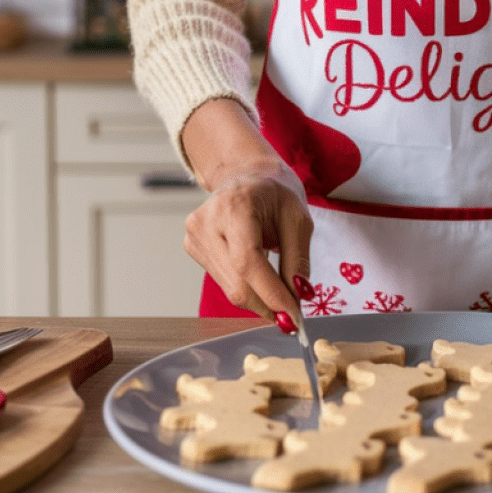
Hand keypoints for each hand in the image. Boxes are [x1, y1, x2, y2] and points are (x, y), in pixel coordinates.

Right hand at [183, 165, 312, 325]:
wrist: (247, 175)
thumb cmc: (275, 193)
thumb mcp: (298, 219)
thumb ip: (298, 259)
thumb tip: (299, 298)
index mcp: (235, 205)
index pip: (248, 261)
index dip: (271, 294)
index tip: (294, 317)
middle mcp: (206, 221)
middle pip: (237, 283)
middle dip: (268, 304)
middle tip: (293, 317)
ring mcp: (195, 235)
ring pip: (230, 288)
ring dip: (260, 299)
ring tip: (283, 295)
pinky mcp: (193, 247)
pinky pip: (224, 280)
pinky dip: (247, 287)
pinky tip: (261, 276)